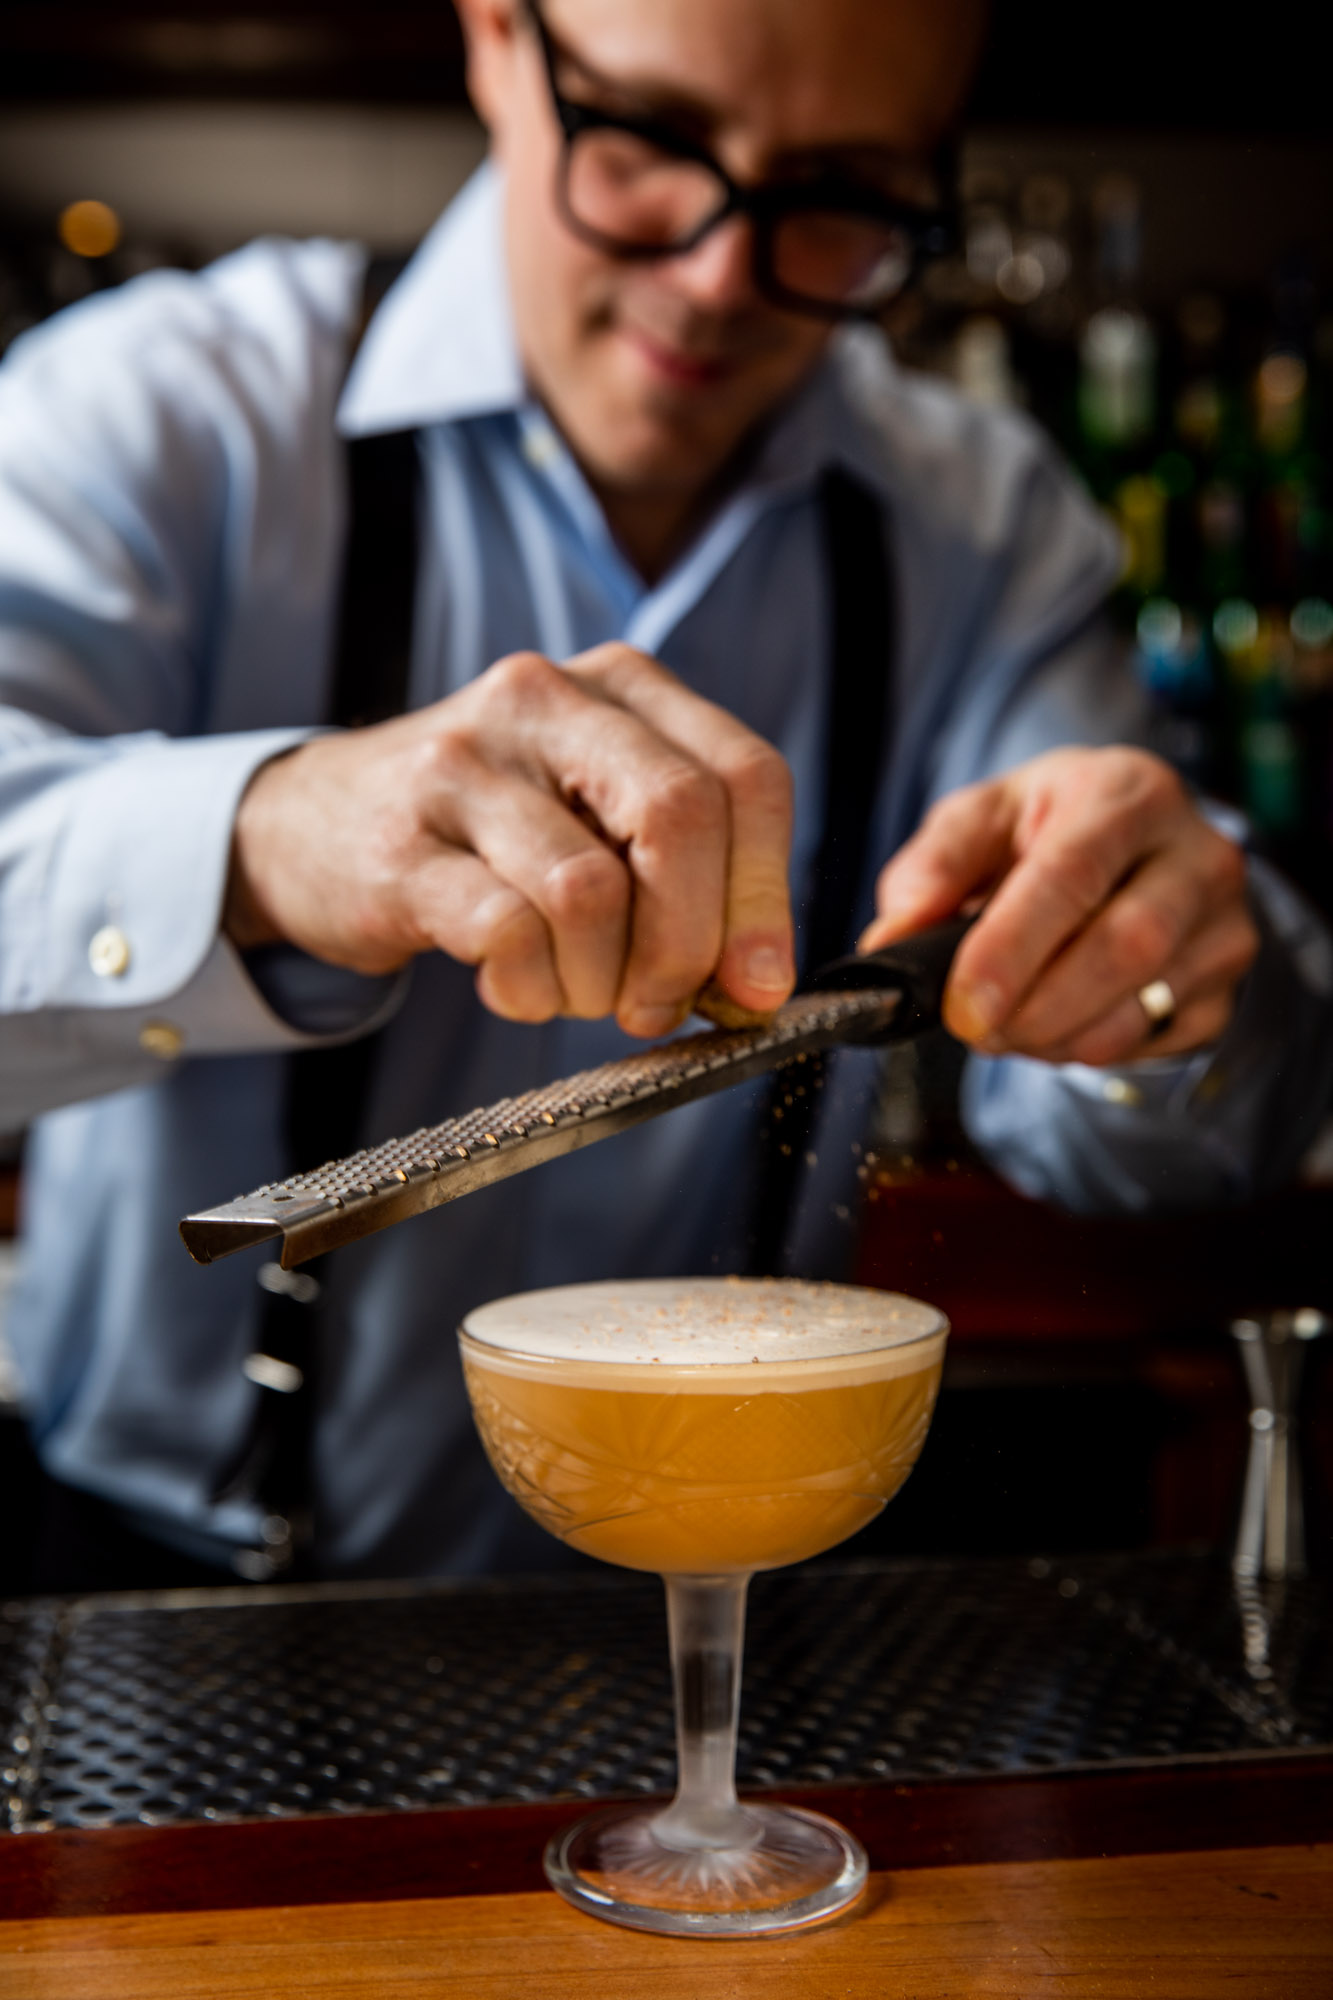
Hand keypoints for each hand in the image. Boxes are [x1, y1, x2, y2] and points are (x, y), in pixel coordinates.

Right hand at [225, 644, 793, 1038]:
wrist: (311, 824)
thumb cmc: (487, 834)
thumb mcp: (596, 817)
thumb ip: (686, 877)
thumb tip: (757, 984)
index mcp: (622, 688)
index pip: (745, 777)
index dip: (766, 895)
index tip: (757, 986)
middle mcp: (546, 700)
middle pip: (680, 817)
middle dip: (689, 942)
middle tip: (660, 1006)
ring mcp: (465, 764)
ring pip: (590, 891)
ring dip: (600, 981)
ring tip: (573, 990)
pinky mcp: (402, 843)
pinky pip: (507, 934)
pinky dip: (529, 988)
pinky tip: (512, 984)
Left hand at [860, 747, 1257, 1064]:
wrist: (1136, 842)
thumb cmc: (1047, 828)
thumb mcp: (981, 820)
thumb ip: (931, 870)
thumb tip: (890, 941)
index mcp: (1124, 794)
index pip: (1074, 874)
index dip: (1012, 948)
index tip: (963, 1005)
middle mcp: (1196, 852)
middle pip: (1125, 945)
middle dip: (1035, 1006)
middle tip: (975, 1028)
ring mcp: (1225, 921)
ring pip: (1144, 1002)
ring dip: (1057, 1036)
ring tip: (1008, 1029)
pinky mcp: (1230, 982)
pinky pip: (1160, 1039)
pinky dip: (1092, 1050)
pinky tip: (1057, 1029)